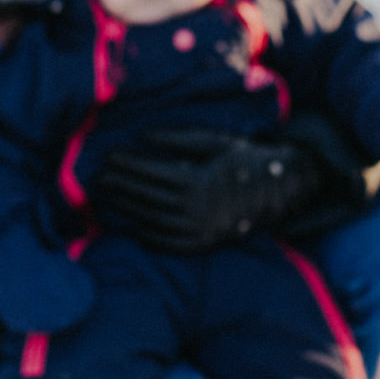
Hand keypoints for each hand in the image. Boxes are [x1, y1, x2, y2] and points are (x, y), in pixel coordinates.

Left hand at [91, 126, 328, 253]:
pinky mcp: (204, 245)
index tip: (108, 156)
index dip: (127, 164)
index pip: (151, 171)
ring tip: (107, 197)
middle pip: (147, 196)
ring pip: (152, 220)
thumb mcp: (216, 141)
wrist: (282, 190)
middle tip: (98, 177)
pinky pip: (168, 243)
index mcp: (199, 180)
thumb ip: (178, 137)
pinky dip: (148, 236)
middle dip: (119, 185)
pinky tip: (132, 228)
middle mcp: (197, 208)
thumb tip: (143, 134)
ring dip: (126, 208)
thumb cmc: (245, 159)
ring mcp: (200, 230)